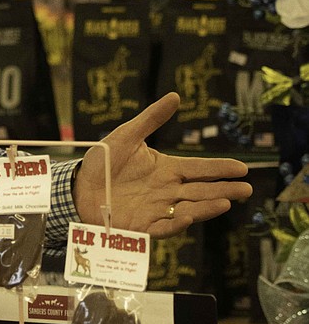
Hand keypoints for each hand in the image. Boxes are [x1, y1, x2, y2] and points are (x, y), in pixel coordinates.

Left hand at [73, 92, 251, 238]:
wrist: (77, 186)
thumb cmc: (103, 161)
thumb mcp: (126, 136)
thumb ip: (150, 119)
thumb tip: (175, 96)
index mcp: (167, 170)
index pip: (199, 169)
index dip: (220, 169)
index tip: (242, 167)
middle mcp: (167, 191)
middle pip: (201, 191)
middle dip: (224, 190)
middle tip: (246, 189)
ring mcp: (157, 209)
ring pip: (188, 209)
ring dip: (207, 207)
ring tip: (225, 203)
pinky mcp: (142, 226)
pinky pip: (163, 226)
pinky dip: (176, 222)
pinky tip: (188, 215)